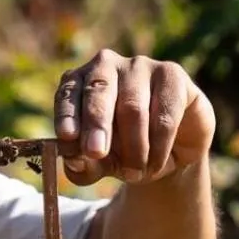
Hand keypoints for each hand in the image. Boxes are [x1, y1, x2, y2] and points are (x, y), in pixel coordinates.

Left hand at [53, 49, 214, 186]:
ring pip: (133, 107)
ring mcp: (140, 66)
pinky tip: (155, 163)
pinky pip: (164, 114)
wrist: (171, 150)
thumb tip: (75, 163)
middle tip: (95, 152)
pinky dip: (158, 146)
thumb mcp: (101, 163)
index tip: (67, 136)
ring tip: (135, 173)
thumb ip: (84, 165)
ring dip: (134, 148)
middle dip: (96, 124)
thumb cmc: (125, 150)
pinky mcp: (172, 74)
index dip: (66, 115)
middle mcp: (106, 66)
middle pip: (99, 91)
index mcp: (79, 82)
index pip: (67, 94)